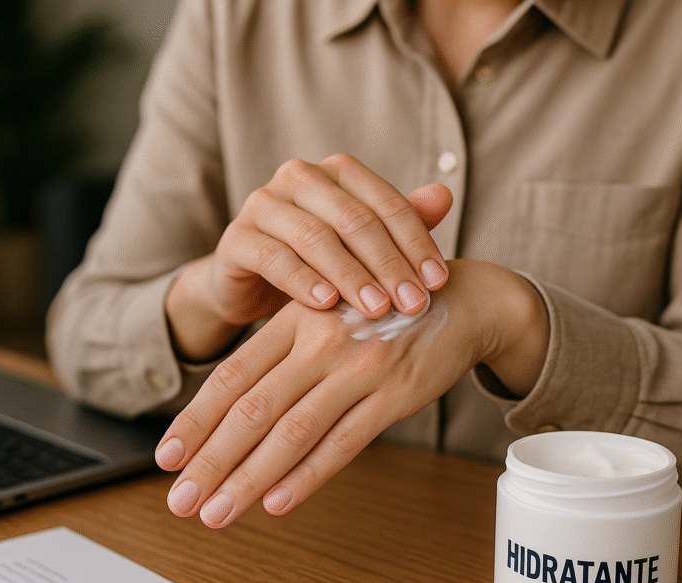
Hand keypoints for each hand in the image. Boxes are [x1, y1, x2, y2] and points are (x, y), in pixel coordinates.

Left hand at [155, 260, 549, 527]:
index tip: (166, 456)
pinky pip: (344, 442)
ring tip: (215, 513)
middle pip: (252, 409)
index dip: (196, 419)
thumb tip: (238, 411)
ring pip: (291, 432)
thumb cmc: (388, 310)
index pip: (232, 376)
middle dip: (210, 461)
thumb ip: (287, 354)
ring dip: (248, 479)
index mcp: (297, 318)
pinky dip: (307, 475)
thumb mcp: (329, 314)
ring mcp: (359, 368)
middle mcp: (321, 340)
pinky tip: (277, 503)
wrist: (465, 300)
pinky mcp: (395, 394)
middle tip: (180, 501)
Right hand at [165, 154, 452, 360]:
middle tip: (412, 304)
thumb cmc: (319, 263)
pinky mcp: (236, 238)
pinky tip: (326, 304)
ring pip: (315, 236)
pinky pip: (273, 257)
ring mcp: (263, 204)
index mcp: (337, 172)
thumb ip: (401, 221)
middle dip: (388, 264)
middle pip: (353, 218)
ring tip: (376, 310)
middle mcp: (299, 177)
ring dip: (351, 276)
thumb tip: (445, 196)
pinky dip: (302, 281)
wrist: (252, 287)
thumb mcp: (362, 247)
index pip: (386, 203)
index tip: (439, 283)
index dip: (416, 242)